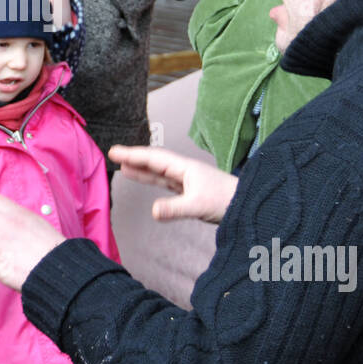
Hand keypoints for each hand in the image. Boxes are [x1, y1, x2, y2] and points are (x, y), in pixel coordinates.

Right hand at [108, 145, 238, 223]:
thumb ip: (174, 209)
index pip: (154, 159)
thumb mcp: (198, 206)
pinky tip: (145, 179)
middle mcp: (185, 171)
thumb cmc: (227, 202)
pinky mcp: (191, 191)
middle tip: (113, 154)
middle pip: (154, 162)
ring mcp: (188, 181)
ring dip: (141, 169)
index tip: (114, 152)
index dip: (133, 155)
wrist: (249, 205)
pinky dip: (152, 180)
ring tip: (123, 167)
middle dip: (134, 158)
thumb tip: (152, 211)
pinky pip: (165, 183)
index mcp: (185, 168)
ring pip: (159, 172)